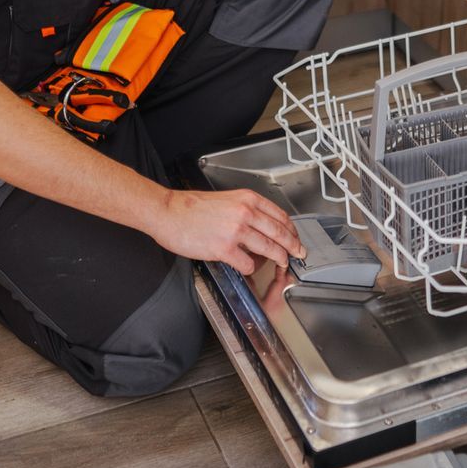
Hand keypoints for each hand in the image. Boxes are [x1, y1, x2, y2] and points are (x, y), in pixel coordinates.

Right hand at [151, 188, 305, 275]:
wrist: (167, 212)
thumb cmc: (190, 207)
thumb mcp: (225, 200)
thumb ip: (245, 210)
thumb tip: (261, 227)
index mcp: (247, 199)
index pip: (280, 216)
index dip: (292, 230)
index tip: (296, 238)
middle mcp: (245, 213)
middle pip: (280, 232)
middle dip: (293, 246)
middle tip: (299, 253)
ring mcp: (235, 231)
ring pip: (269, 248)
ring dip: (279, 258)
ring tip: (282, 263)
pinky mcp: (224, 249)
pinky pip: (248, 263)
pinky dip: (252, 268)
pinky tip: (249, 267)